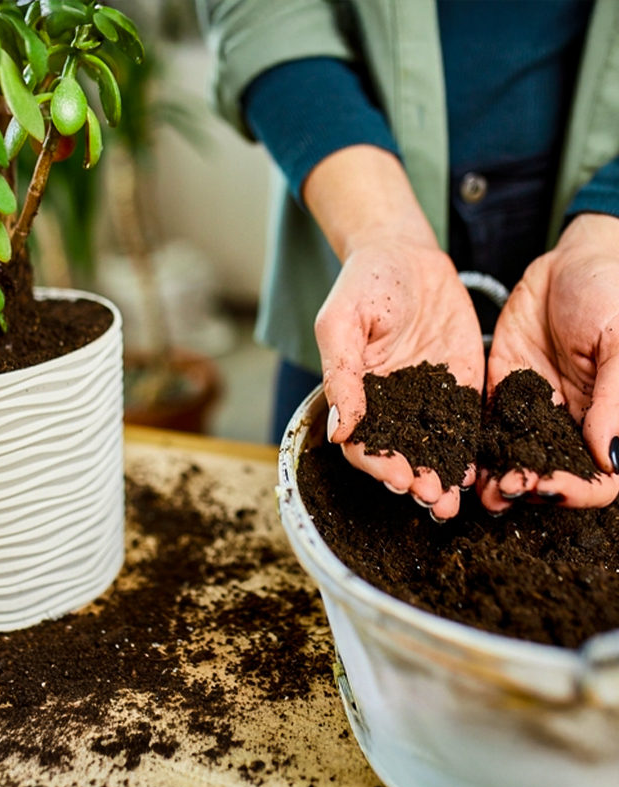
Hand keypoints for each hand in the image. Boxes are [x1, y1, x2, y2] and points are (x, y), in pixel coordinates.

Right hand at [304, 146, 484, 519]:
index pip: (363, 443)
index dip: (377, 464)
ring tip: (453, 500)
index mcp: (357, 395)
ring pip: (434, 448)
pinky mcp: (460, 387)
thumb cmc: (365, 284)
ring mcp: (427, 399)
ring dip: (441, 476)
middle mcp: (391, 405)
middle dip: (414, 480)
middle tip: (431, 497)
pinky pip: (465, 424)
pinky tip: (479, 472)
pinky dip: (470, 451)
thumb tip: (339, 430)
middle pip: (400, 454)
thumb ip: (341, 374)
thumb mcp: (342, 323)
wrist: (407, 254)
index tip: (396, 476)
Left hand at [482, 213, 618, 511]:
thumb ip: (615, 399)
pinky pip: (487, 424)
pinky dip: (475, 446)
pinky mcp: (503, 389)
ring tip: (479, 490)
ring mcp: (534, 409)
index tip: (548, 487)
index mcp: (608, 418)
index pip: (600, 476)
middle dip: (529, 488)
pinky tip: (459, 461)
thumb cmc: (611, 291)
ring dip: (498, 478)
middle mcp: (571, 422)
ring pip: (516, 457)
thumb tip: (611, 459)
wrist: (571, 259)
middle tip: (502, 491)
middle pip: (552, 474)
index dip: (578, 489)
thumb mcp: (618, 341)